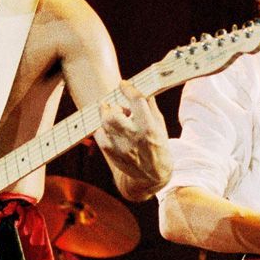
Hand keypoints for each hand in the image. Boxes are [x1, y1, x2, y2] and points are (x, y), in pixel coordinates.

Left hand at [94, 80, 172, 199]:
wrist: (153, 175)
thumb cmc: (159, 146)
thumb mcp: (160, 125)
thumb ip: (150, 106)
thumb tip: (142, 87)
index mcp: (150, 128)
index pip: (136, 101)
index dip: (128, 89)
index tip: (123, 84)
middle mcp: (134, 138)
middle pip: (113, 114)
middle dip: (113, 107)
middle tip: (117, 108)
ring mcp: (121, 147)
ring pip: (104, 123)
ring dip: (108, 116)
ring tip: (116, 119)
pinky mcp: (112, 154)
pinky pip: (99, 135)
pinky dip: (103, 128)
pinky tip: (111, 130)